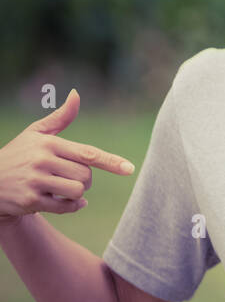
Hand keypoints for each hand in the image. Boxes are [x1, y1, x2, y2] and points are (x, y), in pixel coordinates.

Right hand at [0, 89, 134, 221]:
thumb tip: (76, 94)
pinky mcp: (30, 200)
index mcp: (48, 144)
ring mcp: (35, 181)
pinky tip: (68, 202)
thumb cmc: (18, 154)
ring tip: (62, 188)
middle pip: (86, 175)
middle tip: (69, 177)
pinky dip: (72, 206)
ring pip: (77, 190)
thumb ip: (60, 118)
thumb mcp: (36, 134)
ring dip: (77, 193)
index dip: (111, 162)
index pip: (87, 154)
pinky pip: (65, 207)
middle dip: (85, 179)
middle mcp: (42, 161)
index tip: (129, 169)